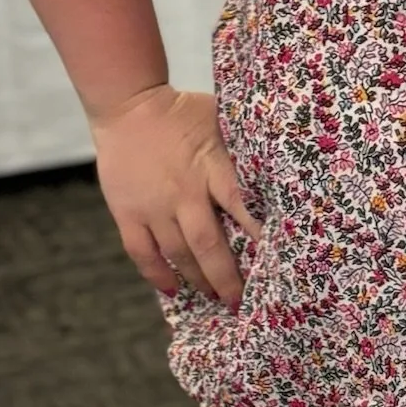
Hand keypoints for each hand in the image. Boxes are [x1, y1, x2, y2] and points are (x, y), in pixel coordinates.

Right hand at [90, 85, 260, 307]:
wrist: (128, 105)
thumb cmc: (184, 112)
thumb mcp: (220, 121)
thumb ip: (242, 148)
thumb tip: (278, 168)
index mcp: (211, 167)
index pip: (240, 205)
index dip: (257, 235)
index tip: (276, 261)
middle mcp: (183, 192)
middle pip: (208, 244)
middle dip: (227, 277)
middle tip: (242, 301)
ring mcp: (153, 206)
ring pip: (177, 254)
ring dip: (197, 279)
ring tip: (214, 297)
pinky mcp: (126, 212)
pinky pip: (141, 252)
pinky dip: (157, 274)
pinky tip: (172, 289)